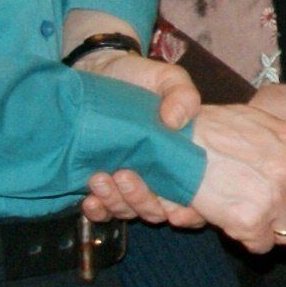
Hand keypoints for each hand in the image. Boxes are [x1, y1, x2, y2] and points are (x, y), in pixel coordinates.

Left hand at [73, 47, 209, 224]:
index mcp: (182, 160)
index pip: (194, 200)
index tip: (176, 212)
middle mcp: (159, 178)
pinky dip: (98, 211)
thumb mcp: (168, 79)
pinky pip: (102, 210)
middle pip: (157, 210)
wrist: (100, 73)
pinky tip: (90, 200)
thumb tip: (175, 121)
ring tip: (100, 178)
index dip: (189, 213)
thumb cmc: (140, 78)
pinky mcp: (102, 184)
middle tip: (125, 175)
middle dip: (143, 201)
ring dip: (116, 202)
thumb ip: (182, 96)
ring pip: (128, 211)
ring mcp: (129, 183)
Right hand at [184, 103, 285, 251]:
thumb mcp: (259, 123)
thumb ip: (285, 147)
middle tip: (267, 208)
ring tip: (252, 216)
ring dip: (272, 229)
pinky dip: (250, 240)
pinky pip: (263, 245)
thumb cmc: (211, 129)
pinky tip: (236, 224)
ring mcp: (273, 198)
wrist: (174, 143)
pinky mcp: (251, 221)